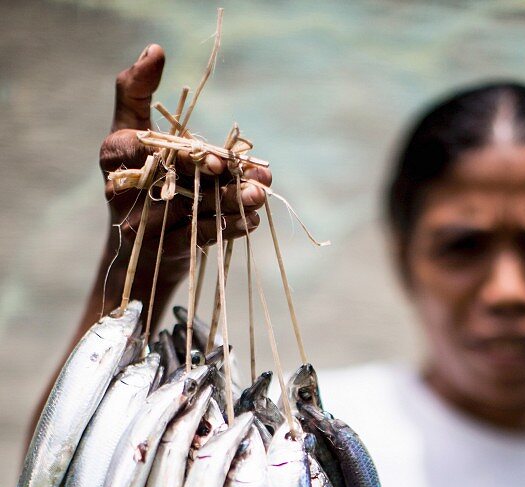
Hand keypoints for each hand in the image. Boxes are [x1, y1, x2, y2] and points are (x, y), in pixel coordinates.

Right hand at [100, 44, 270, 284]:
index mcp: (116, 156)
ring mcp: (148, 226)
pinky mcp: (170, 250)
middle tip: (253, 177)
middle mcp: (127, 193)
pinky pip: (202, 237)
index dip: (184, 156)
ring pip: (194, 212)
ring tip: (260, 194)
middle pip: (177, 185)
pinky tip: (252, 218)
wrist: (139, 243)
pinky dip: (230, 227)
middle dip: (217, 181)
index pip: (148, 151)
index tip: (218, 157)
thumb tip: (156, 50)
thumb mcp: (128, 127)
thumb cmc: (135, 171)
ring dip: (232, 204)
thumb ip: (136, 89)